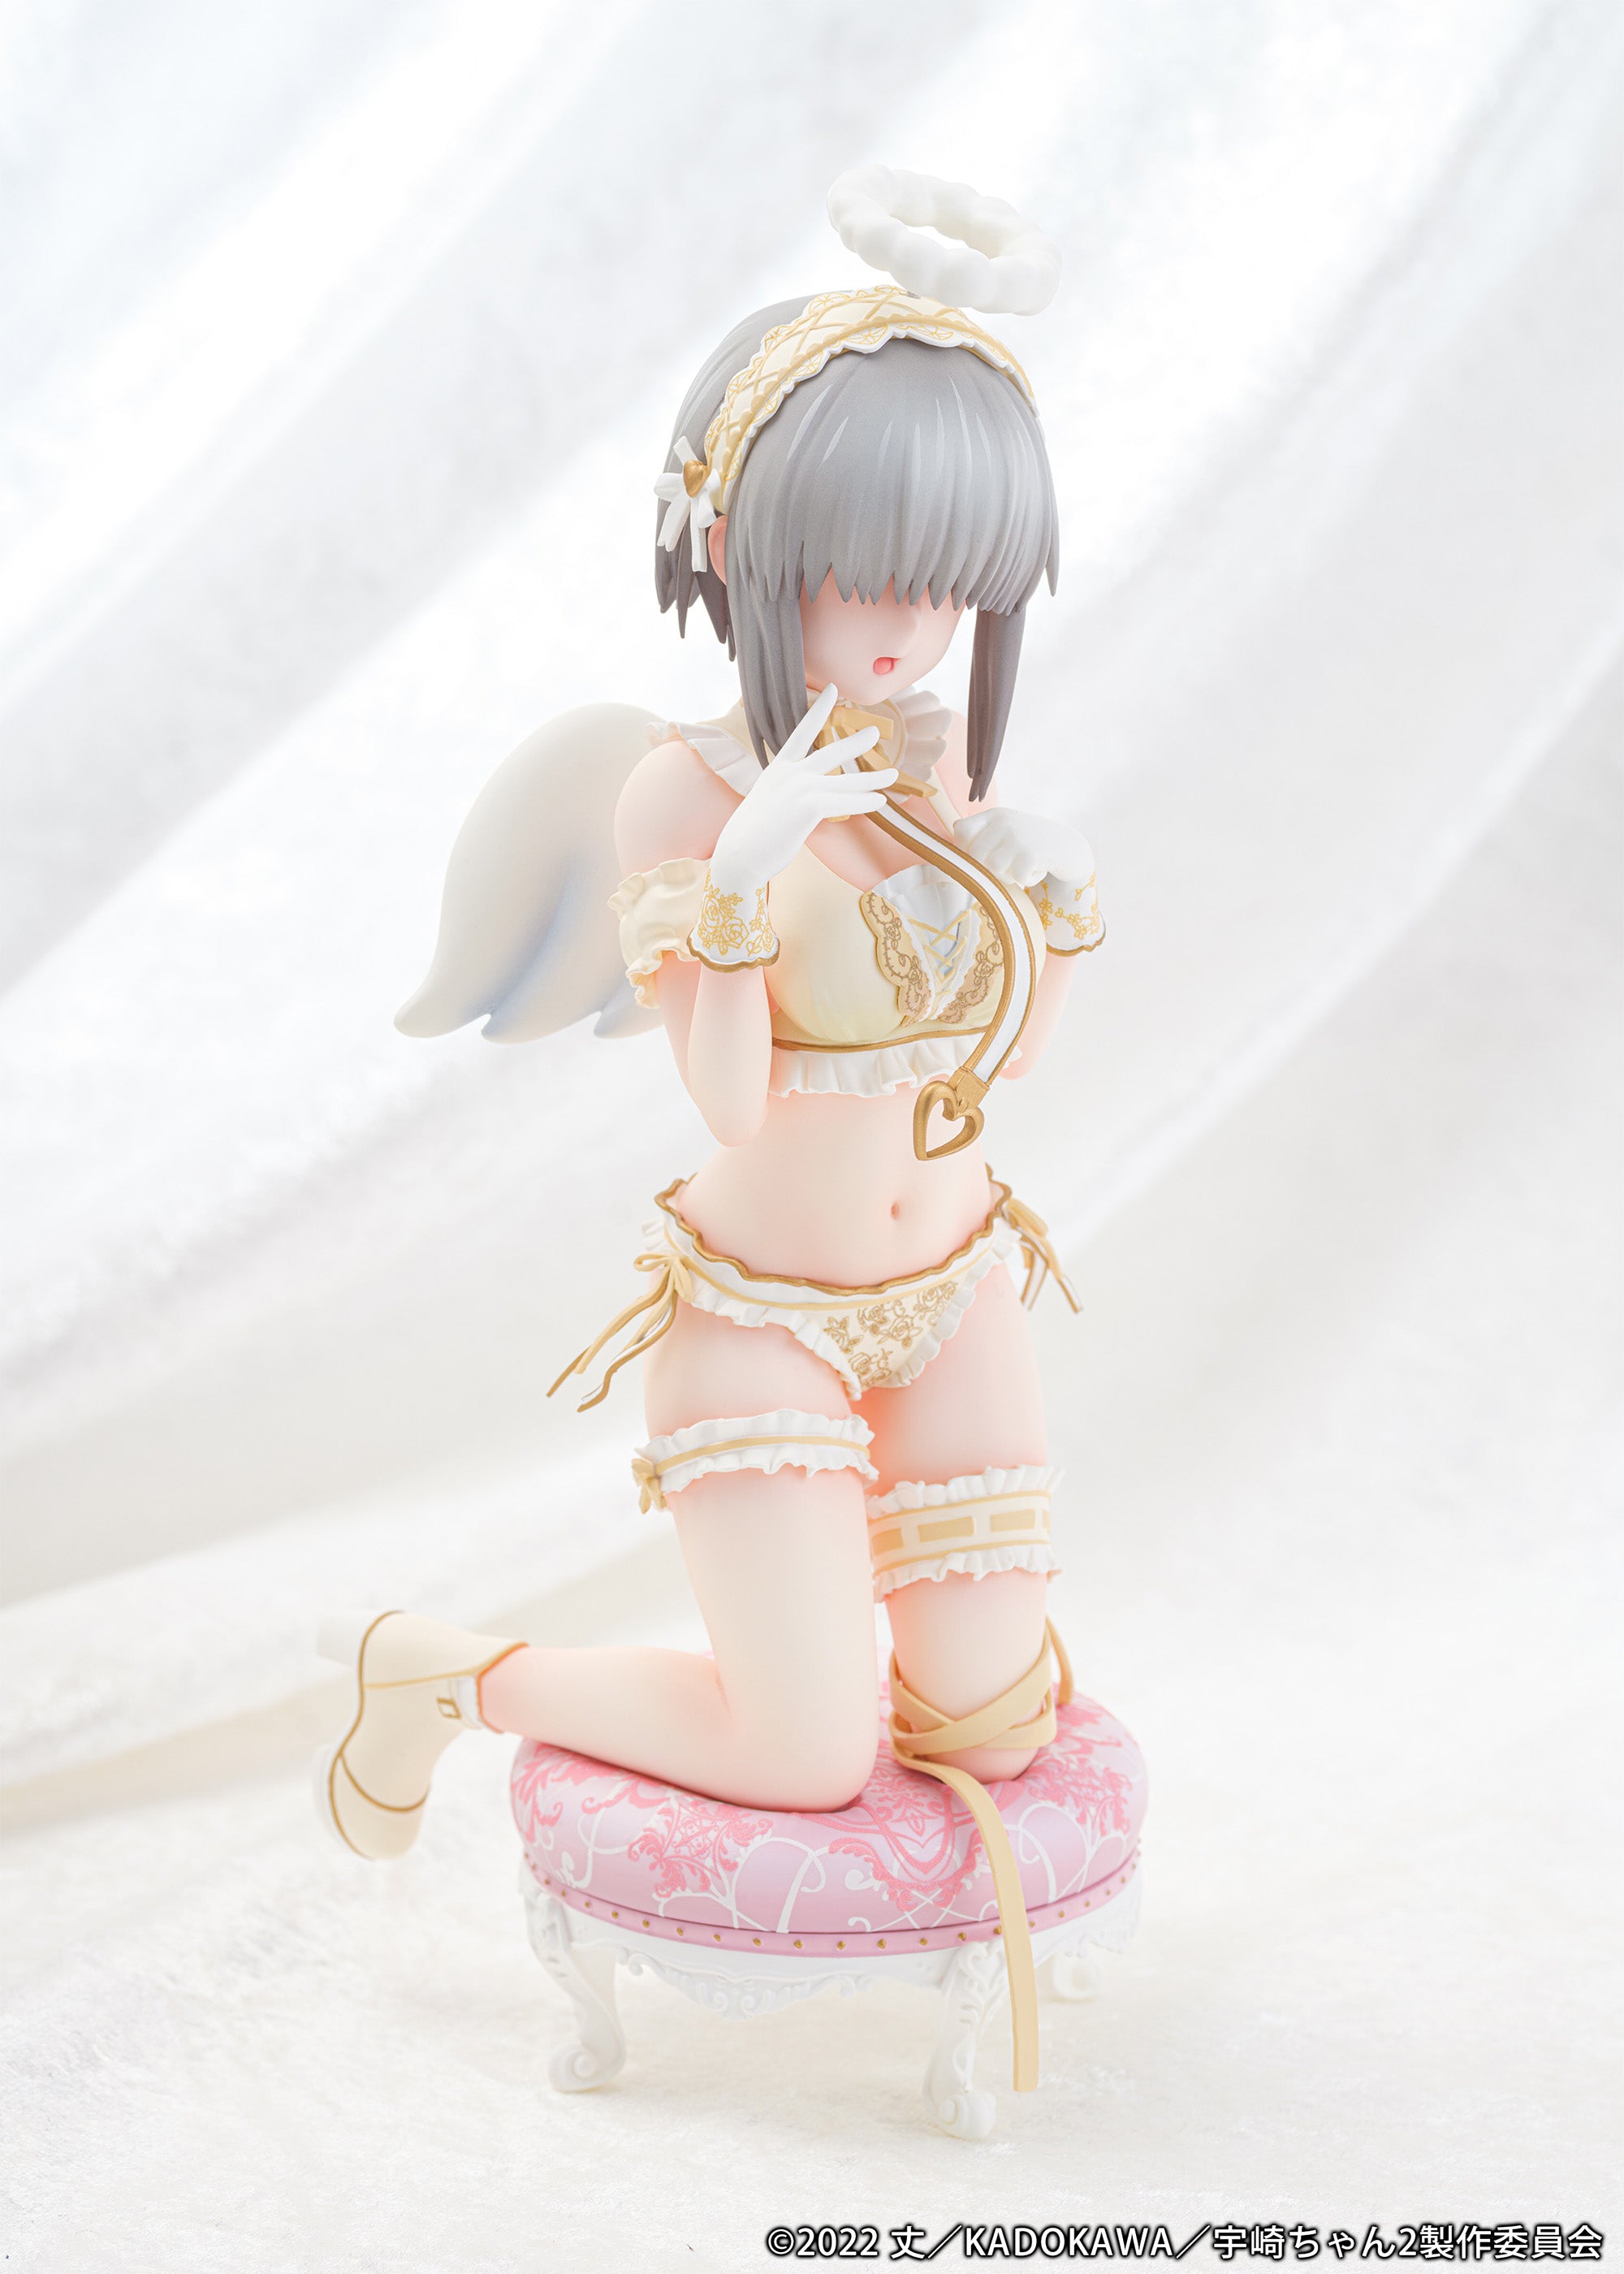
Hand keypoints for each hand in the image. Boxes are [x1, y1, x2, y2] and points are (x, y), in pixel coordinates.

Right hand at [708, 684, 895, 896]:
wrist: (739, 855)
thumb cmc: (752, 835)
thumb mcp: (769, 801)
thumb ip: (789, 791)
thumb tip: (808, 797)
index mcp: (778, 768)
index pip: (802, 731)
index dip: (820, 710)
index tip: (834, 691)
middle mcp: (790, 773)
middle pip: (831, 751)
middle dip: (856, 742)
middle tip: (876, 732)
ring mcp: (800, 787)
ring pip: (846, 780)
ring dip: (873, 778)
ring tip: (893, 774)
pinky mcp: (809, 806)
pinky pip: (845, 802)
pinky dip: (864, 802)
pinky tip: (880, 801)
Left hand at [951, 805, 1094, 889]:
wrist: (1069, 847)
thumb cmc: (1031, 844)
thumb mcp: (1006, 831)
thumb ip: (981, 836)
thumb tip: (953, 839)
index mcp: (995, 815)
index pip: (961, 830)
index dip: (965, 848)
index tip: (981, 855)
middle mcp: (1004, 822)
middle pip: (975, 854)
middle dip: (989, 868)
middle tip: (1008, 866)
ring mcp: (1018, 836)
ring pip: (993, 868)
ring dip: (1008, 876)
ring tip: (1022, 867)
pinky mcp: (1032, 853)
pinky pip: (1015, 878)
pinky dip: (1027, 880)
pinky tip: (1038, 870)